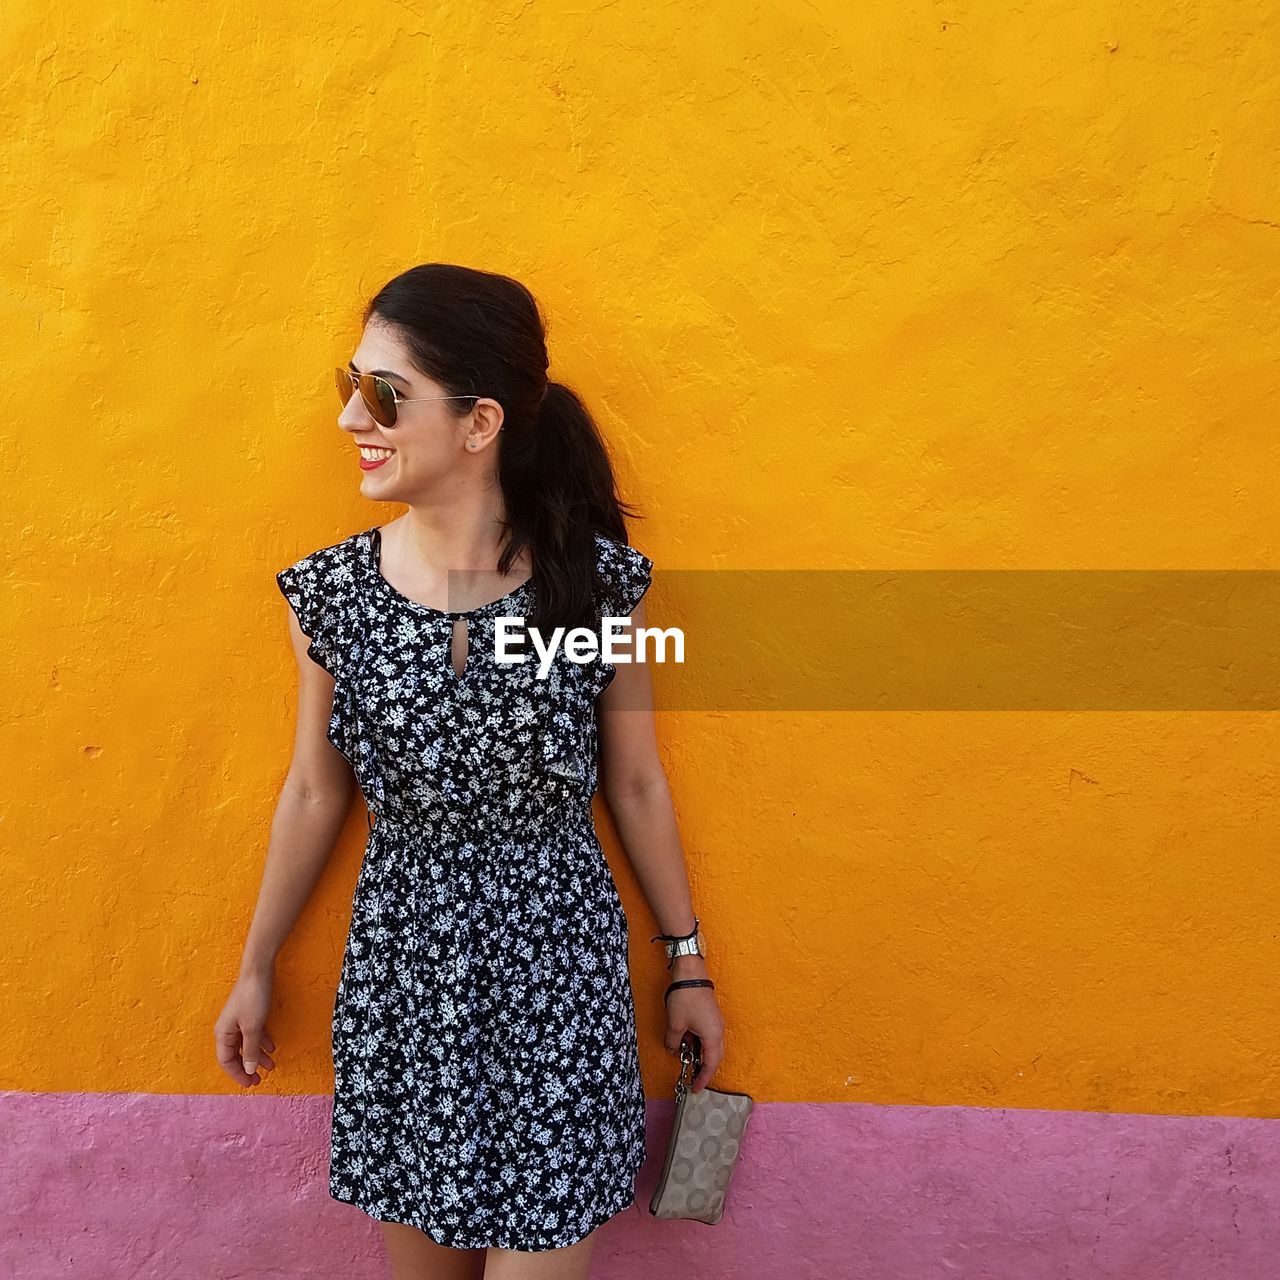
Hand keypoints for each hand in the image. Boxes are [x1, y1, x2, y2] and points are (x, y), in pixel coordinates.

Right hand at [214, 970, 277, 1087]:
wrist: (258, 970)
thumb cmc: (252, 998)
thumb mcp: (252, 1028)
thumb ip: (251, 1050)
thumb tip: (249, 1069)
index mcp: (223, 1034)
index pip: (226, 1061)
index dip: (237, 1074)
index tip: (250, 1084)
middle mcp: (227, 1029)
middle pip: (236, 1055)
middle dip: (247, 1067)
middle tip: (259, 1080)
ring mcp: (238, 1021)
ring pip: (247, 1045)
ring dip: (258, 1055)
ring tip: (271, 1066)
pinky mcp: (249, 1013)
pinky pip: (253, 1033)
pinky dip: (262, 1041)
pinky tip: (272, 1047)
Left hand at [663, 984, 723, 1092]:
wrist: (691, 972)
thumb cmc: (685, 998)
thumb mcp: (675, 1024)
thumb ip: (673, 1042)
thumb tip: (672, 1050)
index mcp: (713, 1036)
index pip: (710, 1065)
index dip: (703, 1079)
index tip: (696, 1089)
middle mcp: (719, 1031)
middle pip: (714, 1057)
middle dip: (704, 1069)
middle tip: (693, 1079)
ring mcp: (716, 1022)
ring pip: (711, 1046)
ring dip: (700, 1054)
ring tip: (687, 1059)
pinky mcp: (711, 1015)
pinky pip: (708, 1035)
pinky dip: (699, 1043)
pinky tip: (687, 1041)